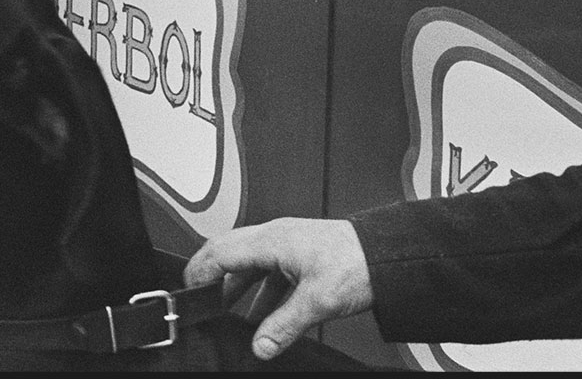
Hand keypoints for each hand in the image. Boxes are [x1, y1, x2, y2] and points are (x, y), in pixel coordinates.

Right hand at [184, 218, 373, 361]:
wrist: (390, 255)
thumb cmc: (358, 263)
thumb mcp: (318, 302)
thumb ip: (284, 325)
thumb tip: (260, 345)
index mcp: (272, 240)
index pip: (220, 253)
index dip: (200, 273)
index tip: (190, 293)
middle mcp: (275, 236)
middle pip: (227, 252)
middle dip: (211, 277)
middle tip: (201, 300)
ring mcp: (287, 243)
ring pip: (248, 261)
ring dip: (236, 286)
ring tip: (229, 312)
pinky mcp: (299, 252)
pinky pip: (267, 268)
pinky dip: (259, 290)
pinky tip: (264, 313)